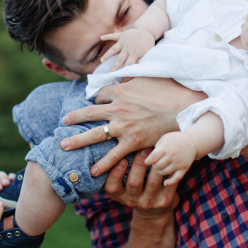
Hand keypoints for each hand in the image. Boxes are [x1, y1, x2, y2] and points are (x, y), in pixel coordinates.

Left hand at [60, 77, 206, 175]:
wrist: (184, 107)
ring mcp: (124, 126)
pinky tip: (92, 172)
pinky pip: (113, 155)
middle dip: (74, 118)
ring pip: (95, 135)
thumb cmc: (168, 89)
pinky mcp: (133, 142)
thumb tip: (121, 76)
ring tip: (64, 145)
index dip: (95, 98)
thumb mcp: (146, 77)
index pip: (99, 94)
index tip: (93, 102)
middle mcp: (118, 109)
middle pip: (88, 113)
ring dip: (77, 141)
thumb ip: (130, 78)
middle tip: (63, 121)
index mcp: (120, 91)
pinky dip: (102, 165)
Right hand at [100, 28, 155, 71]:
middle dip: (114, 67)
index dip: (125, 73)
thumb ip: (140, 60)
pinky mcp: (122, 35)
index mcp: (134, 53)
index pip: (128, 65)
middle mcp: (128, 48)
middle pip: (119, 59)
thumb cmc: (147, 43)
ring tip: (102, 61)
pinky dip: (107, 36)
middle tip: (109, 74)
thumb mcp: (147, 53)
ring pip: (113, 49)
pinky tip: (101, 37)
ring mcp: (124, 41)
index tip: (121, 80)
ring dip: (107, 55)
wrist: (147, 30)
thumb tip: (135, 70)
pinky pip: (113, 36)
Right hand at [104, 150, 178, 214]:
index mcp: (119, 195)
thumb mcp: (123, 185)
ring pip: (152, 181)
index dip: (115, 173)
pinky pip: (168, 184)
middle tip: (143, 148)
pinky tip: (169, 160)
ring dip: (155, 165)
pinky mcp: (165, 201)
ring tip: (157, 151)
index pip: (112, 187)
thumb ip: (117, 170)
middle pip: (134, 182)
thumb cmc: (135, 189)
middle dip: (138, 164)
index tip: (121, 159)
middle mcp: (132, 200)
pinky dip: (169, 171)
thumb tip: (112, 147)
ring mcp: (149, 202)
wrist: (154, 212)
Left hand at [144, 132, 195, 185]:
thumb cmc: (174, 140)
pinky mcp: (184, 168)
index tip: (146, 162)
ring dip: (160, 171)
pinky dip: (170, 182)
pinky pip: (176, 178)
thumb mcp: (164, 139)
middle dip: (154, 165)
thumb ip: (156, 147)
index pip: (153, 157)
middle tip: (155, 163)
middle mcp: (172, 155)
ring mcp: (179, 163)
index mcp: (166, 147)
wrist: (192, 141)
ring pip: (164, 172)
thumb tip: (147, 158)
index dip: (148, 161)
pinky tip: (165, 182)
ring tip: (160, 167)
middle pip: (157, 166)